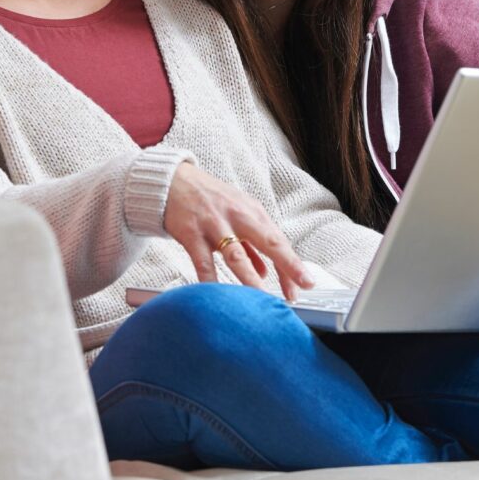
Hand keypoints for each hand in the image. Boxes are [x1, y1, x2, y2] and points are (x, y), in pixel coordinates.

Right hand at [163, 163, 313, 300]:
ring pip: (236, 254)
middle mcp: (238, 216)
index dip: (293, 264)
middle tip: (297, 291)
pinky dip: (209, 278)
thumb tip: (264, 272)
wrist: (172, 181)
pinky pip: (202, 260)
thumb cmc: (209, 200)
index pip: (278, 241)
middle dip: (286, 266)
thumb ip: (250, 245)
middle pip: (268, 242)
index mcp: (252, 212)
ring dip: (250, 277)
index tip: (306, 283)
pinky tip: (216, 294)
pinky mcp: (191, 232)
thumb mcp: (236, 215)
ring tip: (261, 297)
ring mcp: (215, 224)